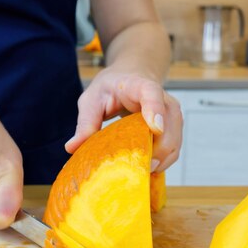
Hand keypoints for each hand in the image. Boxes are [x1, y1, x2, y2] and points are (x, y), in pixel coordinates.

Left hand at [65, 68, 182, 172]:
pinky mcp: (174, 128)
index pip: (152, 93)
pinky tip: (146, 168)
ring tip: (141, 171)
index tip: (155, 128)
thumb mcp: (92, 99)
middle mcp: (163, 99)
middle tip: (140, 167)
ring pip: (174, 140)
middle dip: (159, 149)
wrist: (132, 76)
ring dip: (161, 159)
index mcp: (139, 86)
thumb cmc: (111, 88)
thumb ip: (85, 122)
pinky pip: (173, 149)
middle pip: (170, 124)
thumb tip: (72, 147)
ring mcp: (171, 115)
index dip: (155, 110)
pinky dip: (162, 161)